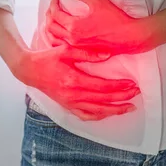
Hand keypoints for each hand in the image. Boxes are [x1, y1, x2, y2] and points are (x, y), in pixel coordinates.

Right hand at [12, 45, 139, 120]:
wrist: (30, 70)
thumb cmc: (47, 58)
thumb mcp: (66, 50)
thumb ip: (87, 53)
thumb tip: (107, 55)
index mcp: (73, 80)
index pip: (102, 87)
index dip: (119, 87)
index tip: (131, 84)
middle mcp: (72, 95)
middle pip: (103, 100)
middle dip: (122, 98)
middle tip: (136, 93)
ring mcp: (69, 103)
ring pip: (97, 112)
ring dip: (114, 110)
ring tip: (129, 107)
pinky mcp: (67, 106)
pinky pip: (85, 115)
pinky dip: (99, 116)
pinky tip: (109, 113)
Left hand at [46, 0, 160, 55]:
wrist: (129, 36)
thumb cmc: (115, 19)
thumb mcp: (97, 1)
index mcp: (74, 27)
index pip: (55, 14)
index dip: (53, 3)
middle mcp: (72, 39)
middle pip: (51, 26)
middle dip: (49, 14)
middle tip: (54, 5)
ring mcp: (76, 47)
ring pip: (54, 38)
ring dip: (51, 26)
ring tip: (55, 17)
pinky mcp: (81, 51)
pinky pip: (62, 45)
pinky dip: (57, 37)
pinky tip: (61, 30)